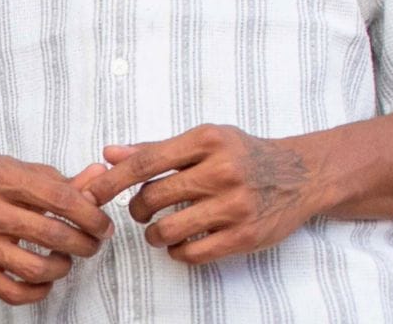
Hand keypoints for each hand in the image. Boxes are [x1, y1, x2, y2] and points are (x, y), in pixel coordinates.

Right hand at [0, 153, 113, 304]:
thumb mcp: (22, 169)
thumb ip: (62, 180)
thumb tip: (99, 178)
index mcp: (3, 177)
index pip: (59, 198)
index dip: (89, 214)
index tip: (103, 224)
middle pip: (51, 235)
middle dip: (83, 242)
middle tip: (93, 242)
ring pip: (34, 268)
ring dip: (63, 267)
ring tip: (68, 258)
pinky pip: (12, 292)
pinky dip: (37, 292)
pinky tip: (47, 280)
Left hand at [85, 124, 315, 263]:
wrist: (299, 174)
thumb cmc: (241, 153)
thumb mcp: (203, 139)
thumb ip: (155, 148)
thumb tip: (109, 152)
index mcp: (206, 140)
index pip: (147, 161)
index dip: (115, 179)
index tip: (93, 191)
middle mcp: (220, 170)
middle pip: (154, 196)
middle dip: (138, 208)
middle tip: (141, 210)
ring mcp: (234, 205)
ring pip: (169, 229)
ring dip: (154, 235)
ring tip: (158, 230)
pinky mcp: (245, 236)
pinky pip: (194, 253)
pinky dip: (178, 252)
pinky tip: (181, 243)